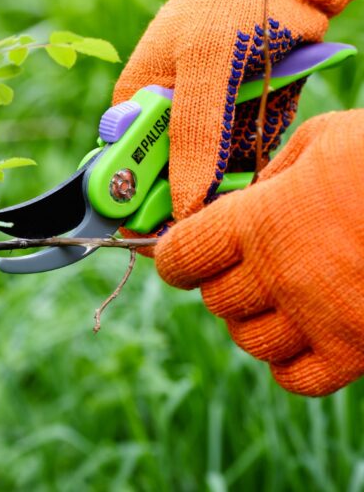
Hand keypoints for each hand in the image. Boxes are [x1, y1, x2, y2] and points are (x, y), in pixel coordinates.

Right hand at [114, 0, 361, 220]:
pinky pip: (239, 162)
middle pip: (167, 182)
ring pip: (206, 178)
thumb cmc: (228, 5)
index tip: (164, 225)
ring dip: (228, 175)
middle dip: (191, 192)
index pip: (125, 168)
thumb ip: (191, 135)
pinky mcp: (233, 127)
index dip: (139, 202)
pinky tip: (261, 134)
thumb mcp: (205, 66)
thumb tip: (181, 203)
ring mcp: (201, 125)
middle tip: (217, 187)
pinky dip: (252, 159)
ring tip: (246, 142)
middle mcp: (165, 121)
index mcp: (136, 104)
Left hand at [155, 111, 363, 395]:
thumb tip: (252, 195)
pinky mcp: (358, 353)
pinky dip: (286, 361)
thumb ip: (274, 171)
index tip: (179, 255)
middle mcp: (279, 275)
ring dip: (250, 320)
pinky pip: (296, 378)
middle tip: (239, 265)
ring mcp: (319, 319)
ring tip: (271, 297)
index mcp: (260, 220)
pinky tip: (301, 332)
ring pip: (247, 341)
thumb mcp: (323, 139)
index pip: (182, 256)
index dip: (173, 257)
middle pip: (215, 300)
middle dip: (218, 282)